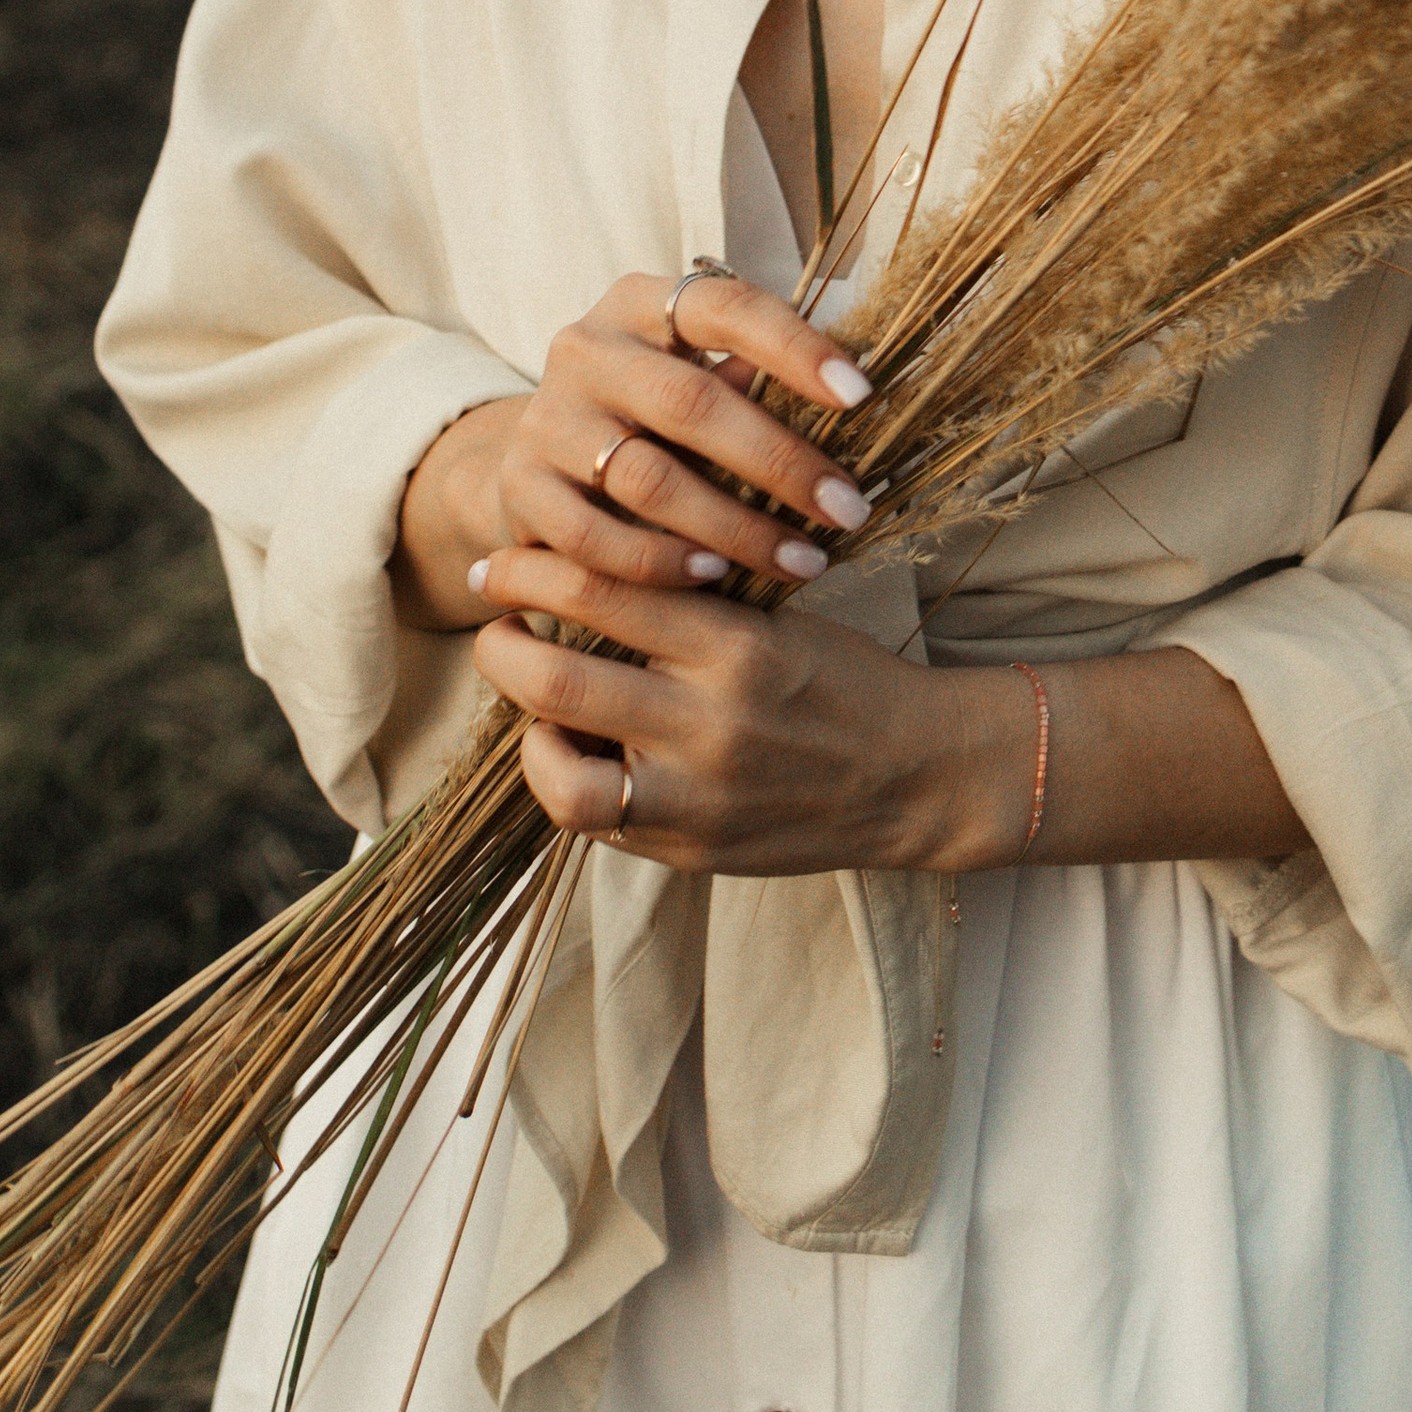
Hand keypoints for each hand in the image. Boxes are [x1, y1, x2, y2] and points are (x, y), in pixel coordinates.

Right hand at [391, 268, 875, 631]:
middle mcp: (586, 349)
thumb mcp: (695, 377)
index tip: (860, 394)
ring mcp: (546, 419)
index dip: (794, 346)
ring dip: (736, 528)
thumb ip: (752, 378)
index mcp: (641, 302)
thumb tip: (850, 393)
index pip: (725, 306)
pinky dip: (661, 562)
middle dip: (781, 463)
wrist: (538, 463)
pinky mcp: (520, 489)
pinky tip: (716, 576)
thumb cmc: (651, 417)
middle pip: (691, 403)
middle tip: (848, 510)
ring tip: (802, 558)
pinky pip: (595, 538)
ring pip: (649, 479)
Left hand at [474, 566, 1023, 874]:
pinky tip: (574, 752)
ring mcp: (698, 798)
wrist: (918, 775)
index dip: (533, 571)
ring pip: (560, 773)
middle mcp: (710, 722)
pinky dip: (567, 781)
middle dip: (502, 645)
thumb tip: (585, 564)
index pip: (605, 589)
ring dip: (522, 728)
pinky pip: (595, 822)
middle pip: (558, 680)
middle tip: (493, 622)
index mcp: (736, 645)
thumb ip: (691, 602)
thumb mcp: (780, 615)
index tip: (503, 560)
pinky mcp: (691, 850)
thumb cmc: (845, 678)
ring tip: (525, 697)